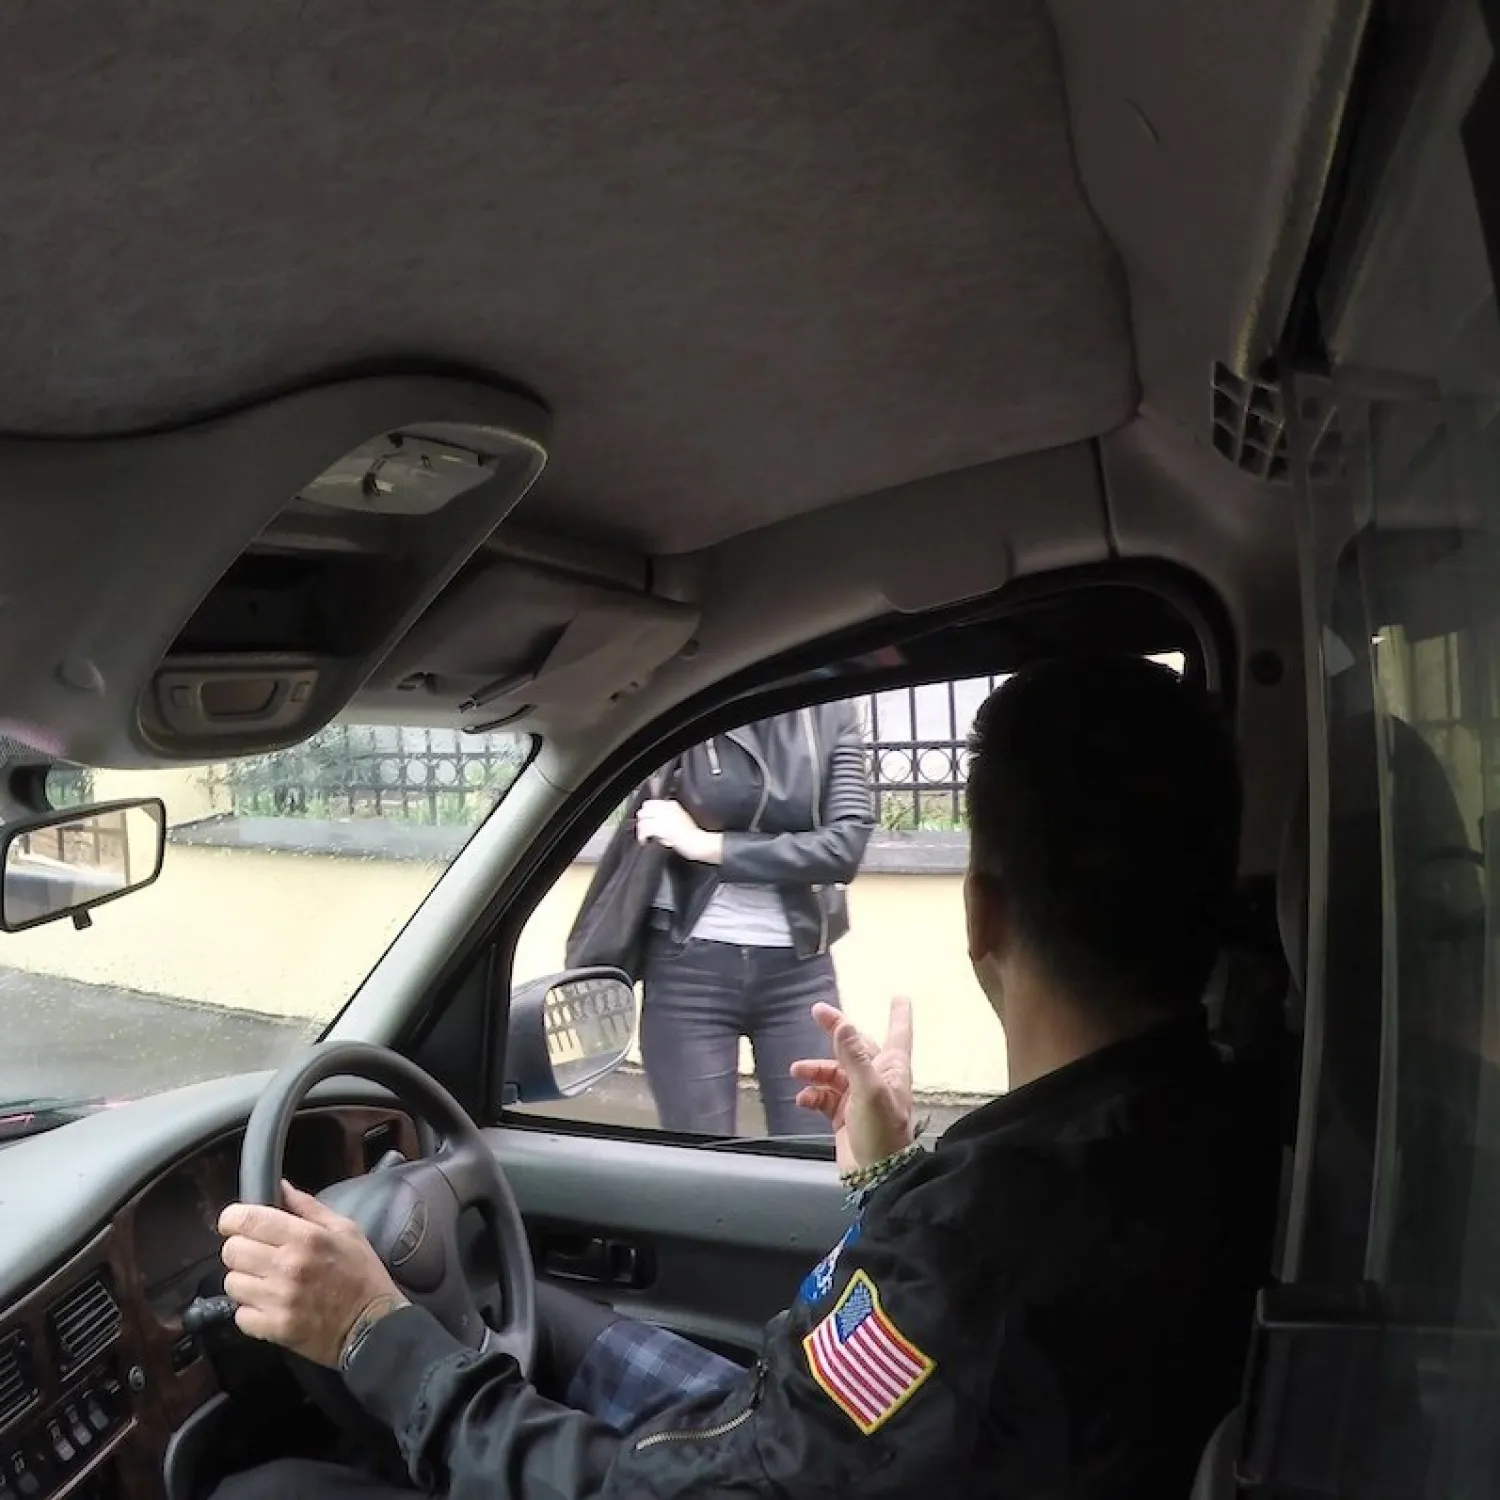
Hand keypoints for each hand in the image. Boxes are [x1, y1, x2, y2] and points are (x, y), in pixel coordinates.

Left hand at [218, 1180, 405, 1366]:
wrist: (374, 1326)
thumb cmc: (362, 1274)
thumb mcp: (346, 1230)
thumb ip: (308, 1206)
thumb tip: (280, 1187)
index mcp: (305, 1237)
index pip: (245, 1220)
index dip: (233, 1219)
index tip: (237, 1223)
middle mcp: (287, 1266)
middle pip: (231, 1251)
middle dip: (240, 1249)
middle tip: (257, 1253)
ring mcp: (279, 1300)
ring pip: (231, 1283)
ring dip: (245, 1281)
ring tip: (266, 1281)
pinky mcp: (274, 1328)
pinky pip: (240, 1315)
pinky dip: (251, 1310)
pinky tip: (270, 1305)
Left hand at [636, 799, 722, 864]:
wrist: (698, 842)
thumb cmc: (692, 834)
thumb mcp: (680, 817)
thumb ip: (668, 815)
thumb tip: (654, 819)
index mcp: (671, 804)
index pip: (650, 803)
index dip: (646, 813)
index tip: (646, 820)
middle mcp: (666, 808)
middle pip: (644, 810)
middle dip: (642, 820)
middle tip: (643, 829)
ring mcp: (663, 817)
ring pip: (642, 820)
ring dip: (641, 830)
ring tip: (644, 837)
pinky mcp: (660, 828)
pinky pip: (644, 830)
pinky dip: (642, 837)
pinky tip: (645, 841)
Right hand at [790, 996, 914, 1174]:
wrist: (876, 1176)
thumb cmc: (882, 1132)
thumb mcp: (869, 1090)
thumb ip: (854, 1056)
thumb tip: (844, 1024)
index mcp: (891, 1069)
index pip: (898, 1034)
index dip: (899, 1015)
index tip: (899, 996)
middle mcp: (876, 1079)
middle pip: (855, 1047)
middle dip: (837, 1031)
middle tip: (817, 1012)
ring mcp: (858, 1098)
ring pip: (834, 1073)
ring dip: (816, 1070)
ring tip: (798, 1071)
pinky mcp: (843, 1117)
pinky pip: (824, 1098)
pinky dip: (812, 1096)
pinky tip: (804, 1100)